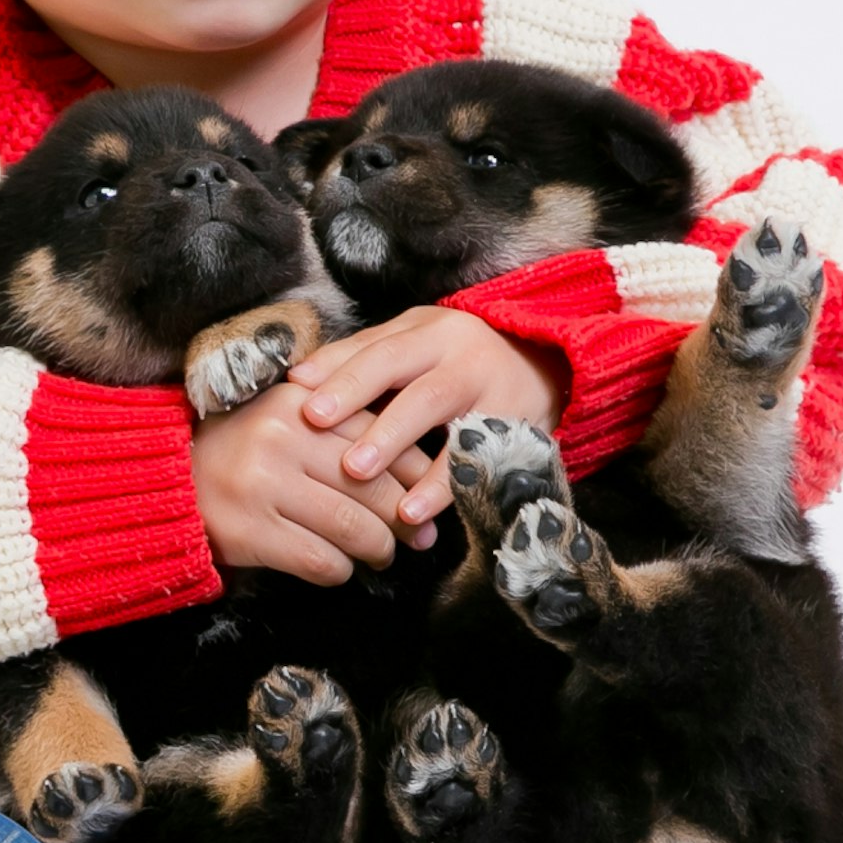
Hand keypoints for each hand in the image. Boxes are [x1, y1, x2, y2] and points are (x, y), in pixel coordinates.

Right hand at [193, 381, 441, 582]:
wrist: (164, 481)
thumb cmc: (239, 452)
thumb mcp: (285, 422)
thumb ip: (340, 431)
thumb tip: (416, 469)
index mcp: (298, 405)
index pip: (378, 436)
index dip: (414, 471)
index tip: (427, 494)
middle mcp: (282, 439)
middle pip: (373, 485)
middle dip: (405, 518)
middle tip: (419, 536)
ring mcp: (264, 486)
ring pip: (353, 527)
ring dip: (378, 549)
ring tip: (382, 555)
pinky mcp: (250, 532)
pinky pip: (320, 560)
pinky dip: (340, 570)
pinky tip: (340, 568)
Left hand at [288, 307, 569, 529]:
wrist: (545, 359)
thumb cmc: (456, 355)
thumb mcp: (414, 341)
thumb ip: (360, 356)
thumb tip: (298, 377)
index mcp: (429, 332)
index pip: (379, 353)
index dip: (341, 379)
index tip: (303, 406)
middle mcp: (462, 357)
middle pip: (412, 387)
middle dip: (370, 418)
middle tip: (332, 448)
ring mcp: (493, 391)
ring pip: (445, 419)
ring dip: (401, 450)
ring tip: (363, 479)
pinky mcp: (515, 427)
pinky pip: (477, 458)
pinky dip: (444, 486)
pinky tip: (414, 510)